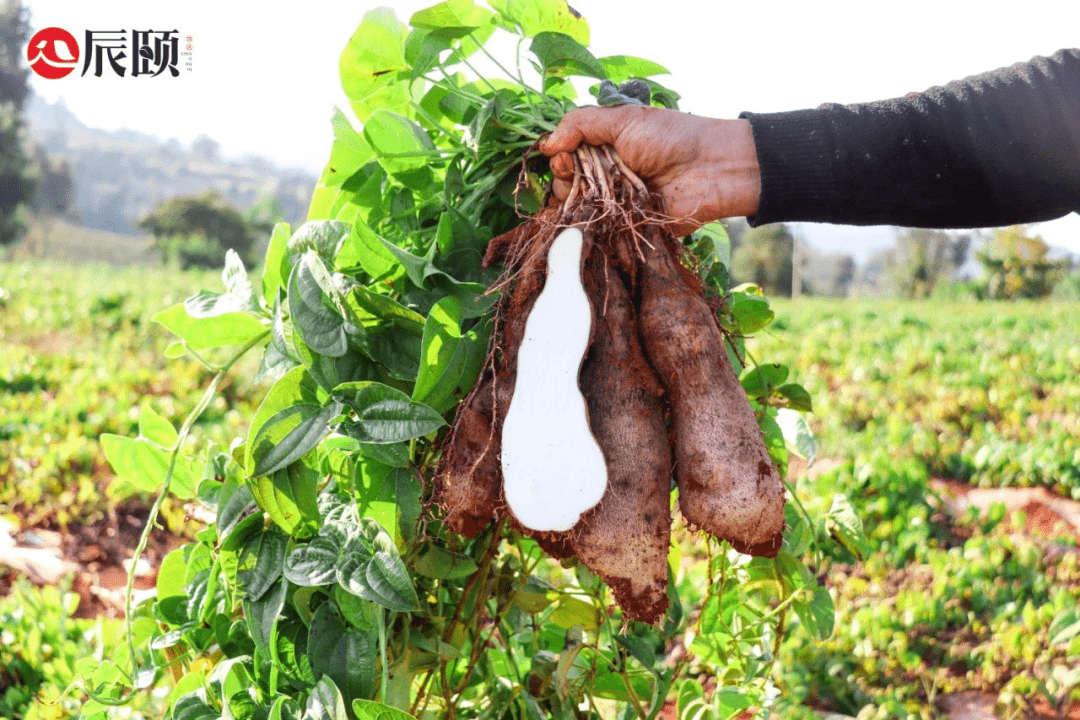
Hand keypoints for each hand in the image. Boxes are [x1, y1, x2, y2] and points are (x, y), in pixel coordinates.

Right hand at [539, 105, 760, 234]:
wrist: (712, 169)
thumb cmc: (672, 138)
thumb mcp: (622, 120)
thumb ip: (580, 125)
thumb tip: (546, 145)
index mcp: (605, 148)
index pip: (566, 159)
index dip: (559, 160)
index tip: (564, 159)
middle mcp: (607, 177)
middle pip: (567, 187)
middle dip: (566, 182)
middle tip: (576, 176)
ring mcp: (616, 205)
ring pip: (579, 212)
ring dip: (576, 207)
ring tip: (586, 201)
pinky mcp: (628, 229)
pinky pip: (601, 235)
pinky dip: (589, 232)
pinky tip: (585, 227)